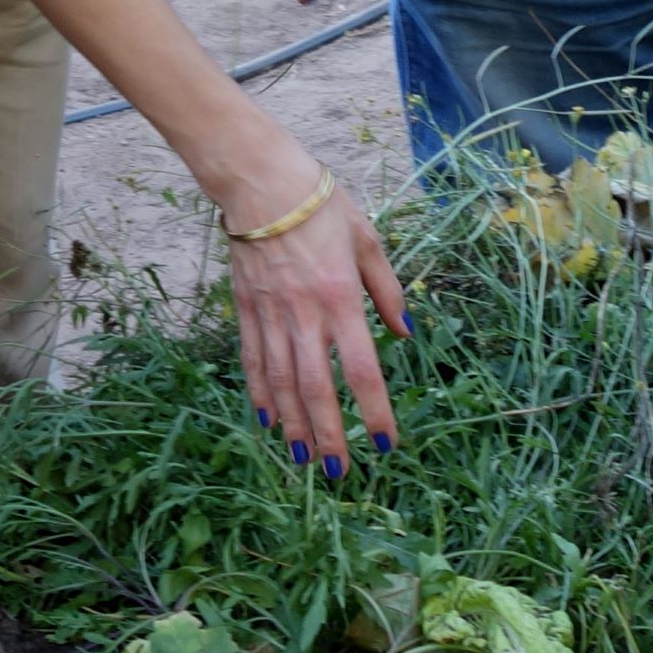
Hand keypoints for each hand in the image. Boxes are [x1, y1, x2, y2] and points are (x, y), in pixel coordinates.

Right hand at [215, 137, 406, 467]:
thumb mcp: (368, 238)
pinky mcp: (247, 309)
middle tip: (339, 471)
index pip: (361, 369)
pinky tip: (267, 420)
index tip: (385, 443)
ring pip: (282, 383)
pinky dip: (260, 394)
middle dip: (329, 435)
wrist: (261, 181)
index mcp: (342, 298)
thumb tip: (406, 332)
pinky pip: (254, 361)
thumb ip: (388, 289)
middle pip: (317, 389)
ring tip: (305, 457)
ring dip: (294, 425)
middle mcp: (305, 314)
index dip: (374, 411)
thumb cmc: (322, 204)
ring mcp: (272, 314)